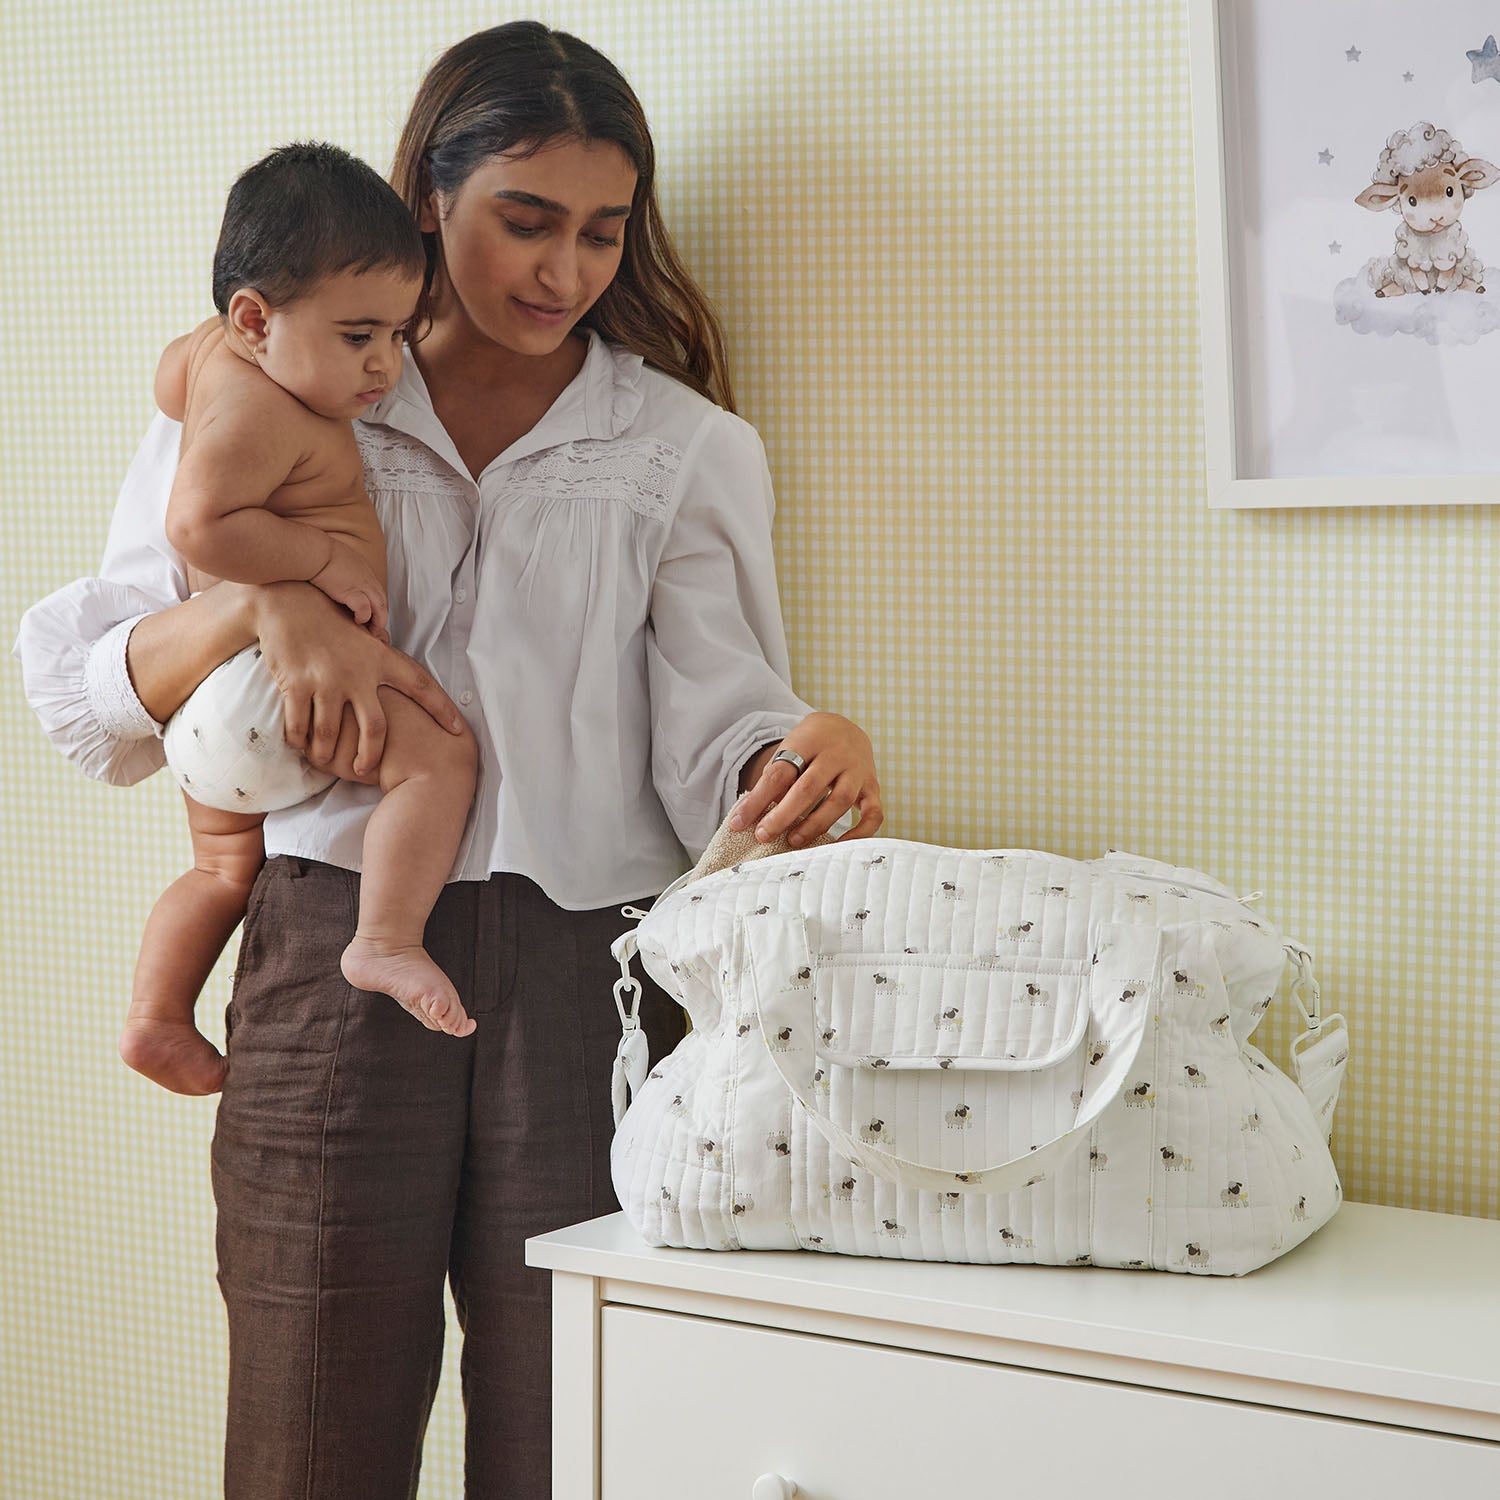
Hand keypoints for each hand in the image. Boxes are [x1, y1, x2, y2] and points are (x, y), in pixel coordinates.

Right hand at [251, 582, 464, 777]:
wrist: (288, 602)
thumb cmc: (328, 619)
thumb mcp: (363, 634)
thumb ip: (378, 653)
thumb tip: (393, 662)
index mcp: (379, 659)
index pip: (420, 685)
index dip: (441, 708)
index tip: (458, 729)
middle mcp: (357, 672)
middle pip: (375, 728)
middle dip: (371, 756)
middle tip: (364, 771)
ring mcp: (326, 679)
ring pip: (331, 734)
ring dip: (326, 753)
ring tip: (324, 760)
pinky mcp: (296, 684)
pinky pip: (299, 725)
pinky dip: (298, 740)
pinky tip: (299, 744)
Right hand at [309, 538, 388, 637]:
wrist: (314, 552)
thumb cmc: (318, 553)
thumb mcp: (336, 557)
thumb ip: (342, 567)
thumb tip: (333, 573)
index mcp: (363, 569)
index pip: (376, 589)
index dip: (376, 602)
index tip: (372, 613)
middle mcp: (366, 577)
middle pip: (382, 599)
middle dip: (382, 615)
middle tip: (377, 627)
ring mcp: (361, 585)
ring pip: (380, 606)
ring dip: (378, 620)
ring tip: (373, 630)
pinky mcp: (352, 593)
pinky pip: (365, 609)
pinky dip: (364, 616)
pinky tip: (358, 621)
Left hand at [729, 712, 883, 847]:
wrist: (844, 726)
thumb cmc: (809, 746)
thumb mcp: (788, 751)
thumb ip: (774, 780)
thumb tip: (748, 817)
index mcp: (808, 741)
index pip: (780, 773)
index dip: (758, 800)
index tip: (738, 823)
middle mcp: (836, 754)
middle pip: (808, 787)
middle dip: (783, 815)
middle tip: (763, 835)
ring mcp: (858, 770)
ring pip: (840, 800)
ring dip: (815, 824)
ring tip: (793, 840)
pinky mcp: (873, 787)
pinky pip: (873, 814)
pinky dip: (858, 834)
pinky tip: (836, 846)